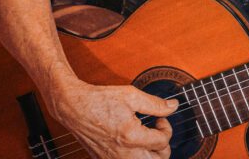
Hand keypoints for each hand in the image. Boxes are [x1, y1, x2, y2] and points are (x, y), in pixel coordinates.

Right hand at [47, 77, 177, 158]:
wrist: (74, 108)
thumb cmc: (100, 100)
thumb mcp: (131, 96)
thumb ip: (156, 104)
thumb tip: (174, 106)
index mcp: (131, 137)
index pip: (162, 141)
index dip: (166, 127)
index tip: (159, 119)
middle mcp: (123, 154)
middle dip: (163, 147)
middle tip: (157, 132)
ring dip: (150, 154)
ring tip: (146, 138)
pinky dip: (136, 156)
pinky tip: (133, 143)